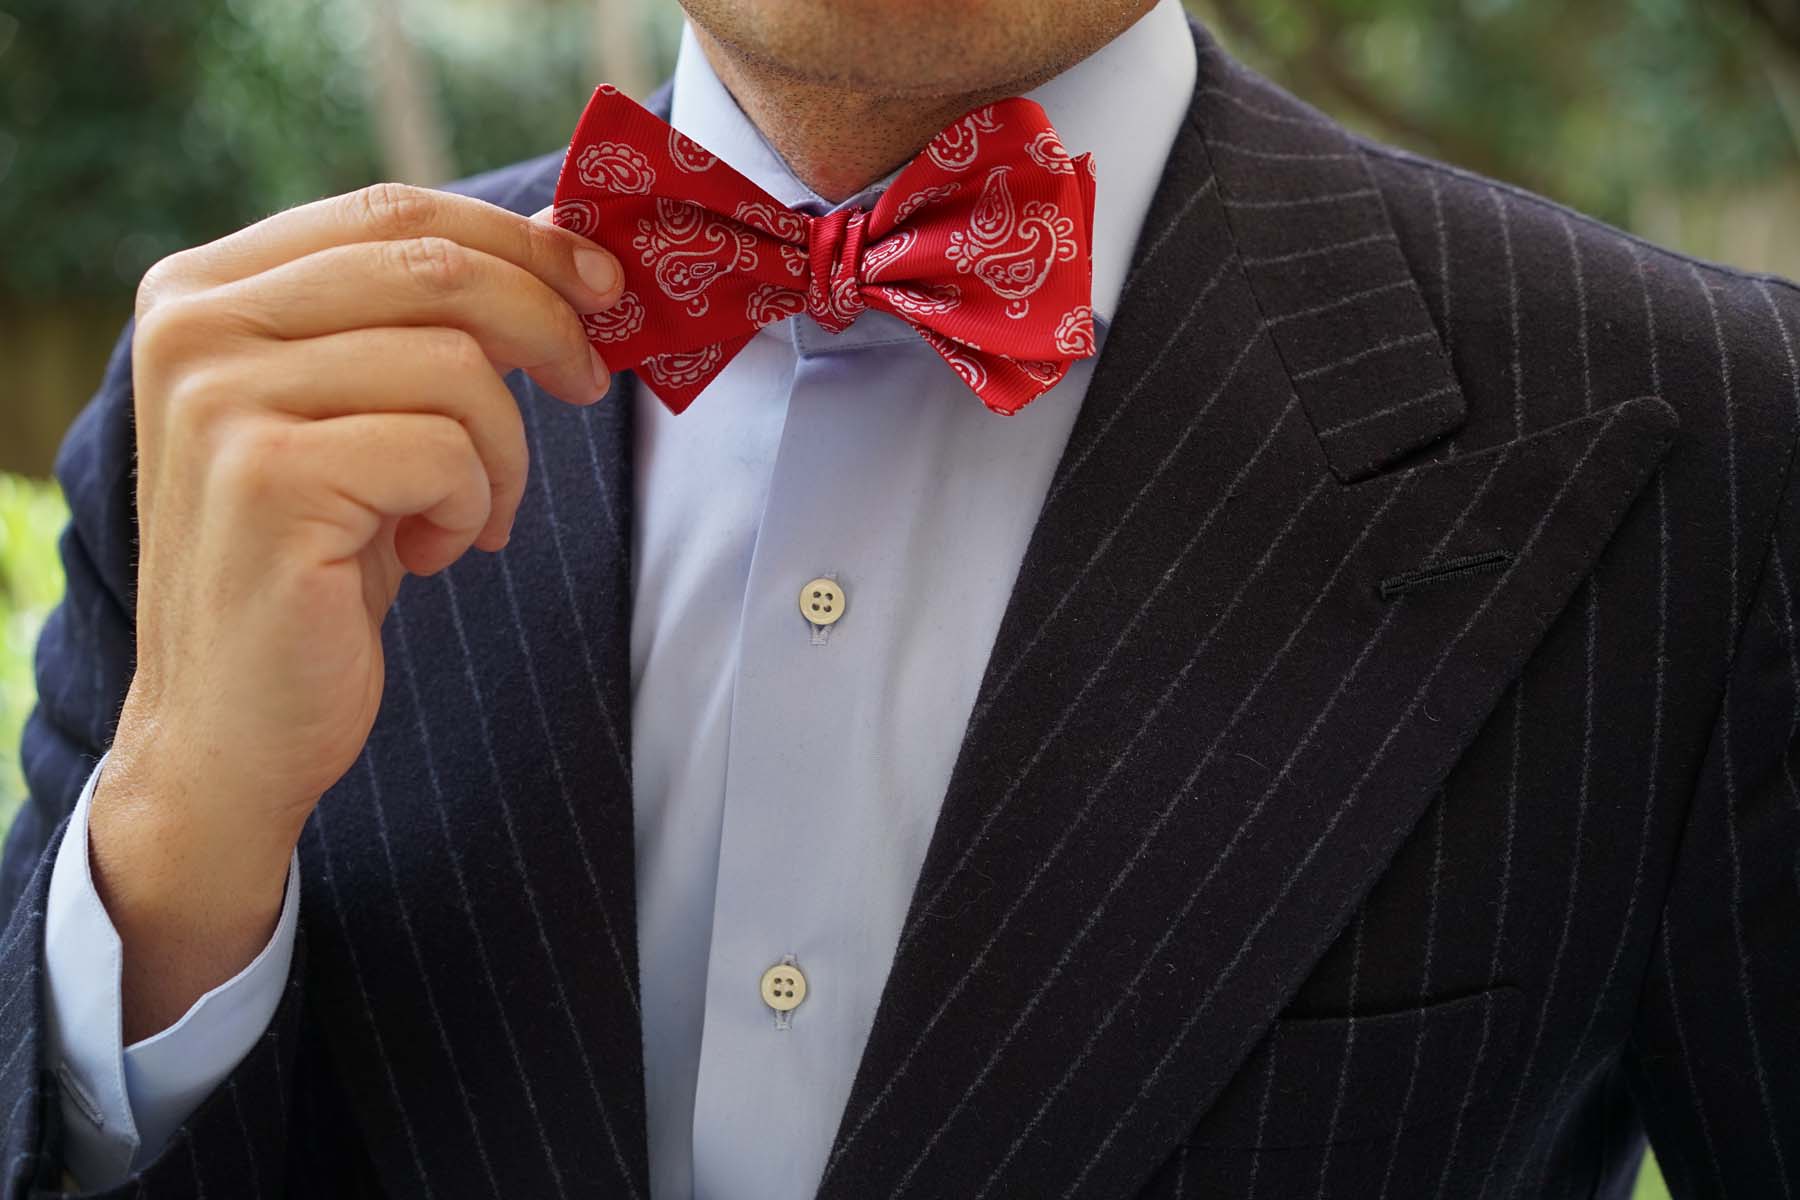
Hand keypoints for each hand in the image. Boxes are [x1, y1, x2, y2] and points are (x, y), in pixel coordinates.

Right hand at [86, 183, 622, 1039]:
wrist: (234, 726)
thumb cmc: (317, 566)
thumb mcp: (356, 417)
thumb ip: (413, 326)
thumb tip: (553, 247)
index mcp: (204, 291)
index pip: (392, 210)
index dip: (517, 239)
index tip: (600, 281)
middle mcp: (195, 328)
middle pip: (435, 267)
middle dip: (547, 324)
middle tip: (588, 384)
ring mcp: (221, 401)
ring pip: (456, 364)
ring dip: (503, 452)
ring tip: (471, 514)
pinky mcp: (269, 480)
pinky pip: (447, 450)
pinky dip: (475, 506)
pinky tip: (434, 553)